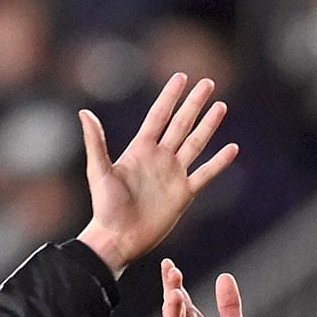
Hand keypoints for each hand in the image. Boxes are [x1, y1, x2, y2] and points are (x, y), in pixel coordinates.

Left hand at [75, 73, 238, 277]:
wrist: (118, 239)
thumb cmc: (105, 207)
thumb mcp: (98, 171)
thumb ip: (95, 141)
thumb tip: (84, 112)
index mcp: (140, 149)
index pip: (159, 115)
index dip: (170, 96)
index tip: (181, 77)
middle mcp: (160, 158)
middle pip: (181, 124)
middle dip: (194, 103)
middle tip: (208, 83)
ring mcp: (174, 175)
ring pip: (196, 143)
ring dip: (209, 125)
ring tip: (221, 106)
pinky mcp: (184, 194)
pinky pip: (205, 174)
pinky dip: (219, 163)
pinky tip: (232, 149)